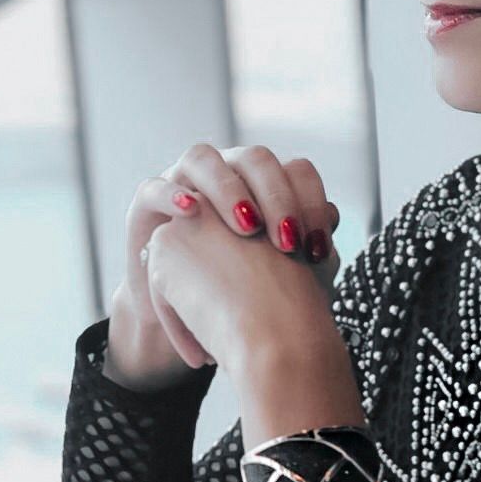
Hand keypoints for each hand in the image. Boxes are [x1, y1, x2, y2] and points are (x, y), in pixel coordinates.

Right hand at [137, 143, 344, 370]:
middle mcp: (228, 175)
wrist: (189, 322)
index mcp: (265, 186)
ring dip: (227, 189)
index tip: (319, 248)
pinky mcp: (147, 204)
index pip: (296, 172)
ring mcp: (186, 183)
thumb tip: (333, 216)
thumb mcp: (279, 276)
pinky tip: (190, 211)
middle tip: (286, 240)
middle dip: (275, 195)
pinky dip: (171, 194)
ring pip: (204, 159)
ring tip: (245, 228)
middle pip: (255, 159)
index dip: (311, 202)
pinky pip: (153, 186)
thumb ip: (307, 246)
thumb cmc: (242, 297)